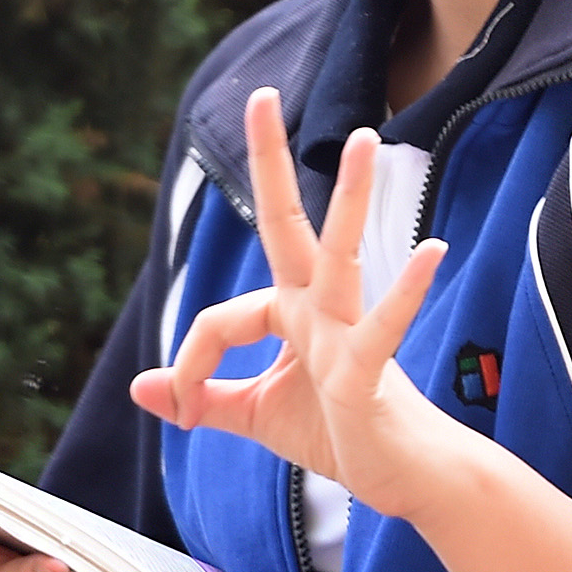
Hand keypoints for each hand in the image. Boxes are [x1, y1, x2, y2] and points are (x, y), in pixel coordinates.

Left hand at [132, 87, 464, 519]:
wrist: (405, 475)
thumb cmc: (341, 433)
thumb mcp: (257, 414)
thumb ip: (204, 394)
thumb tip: (141, 388)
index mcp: (290, 314)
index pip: (216, 322)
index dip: (188, 370)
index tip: (186, 413)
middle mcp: (318, 309)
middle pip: (286, 225)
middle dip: (270, 162)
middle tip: (262, 95)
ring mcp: (346, 333)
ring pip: (339, 257)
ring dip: (350, 198)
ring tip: (364, 141)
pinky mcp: (370, 368)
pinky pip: (382, 326)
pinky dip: (406, 291)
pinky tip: (430, 253)